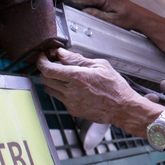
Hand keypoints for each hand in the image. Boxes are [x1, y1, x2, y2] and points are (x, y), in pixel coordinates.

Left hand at [36, 48, 161, 135]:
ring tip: (65, 77)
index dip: (41, 61)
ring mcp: (70, 102)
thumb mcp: (100, 66)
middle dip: (46, 70)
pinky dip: (63, 91)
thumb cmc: (115, 87)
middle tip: (55, 64)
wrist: (123, 108)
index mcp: (77, 77)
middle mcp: (71, 91)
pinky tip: (76, 88)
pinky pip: (60, 98)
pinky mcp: (73, 110)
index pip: (47, 69)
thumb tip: (62, 54)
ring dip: (53, 81)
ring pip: (49, 89)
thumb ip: (78, 59)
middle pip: (44, 79)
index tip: (44, 56)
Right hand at [72, 0, 141, 30]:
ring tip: (99, 16)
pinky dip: (91, 6)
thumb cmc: (128, 18)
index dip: (75, 7)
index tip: (71, 14)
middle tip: (90, 18)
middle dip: (82, 8)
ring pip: (85, 0)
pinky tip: (100, 13)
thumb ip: (95, 14)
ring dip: (88, 8)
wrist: (137, 16)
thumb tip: (82, 11)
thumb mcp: (110, 20)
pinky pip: (90, 0)